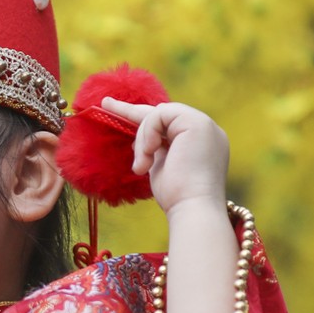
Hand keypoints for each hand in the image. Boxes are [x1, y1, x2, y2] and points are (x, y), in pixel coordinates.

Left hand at [99, 97, 229, 215]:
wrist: (192, 208)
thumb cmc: (177, 197)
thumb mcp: (163, 167)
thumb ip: (158, 149)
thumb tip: (142, 140)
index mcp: (201, 141)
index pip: (170, 123)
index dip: (144, 119)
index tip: (115, 108)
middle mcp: (207, 130)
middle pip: (163, 113)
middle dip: (132, 112)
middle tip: (106, 104)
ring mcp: (204, 124)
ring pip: (159, 114)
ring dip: (143, 138)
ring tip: (142, 165)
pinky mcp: (198, 122)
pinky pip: (160, 114)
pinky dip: (148, 133)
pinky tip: (149, 154)